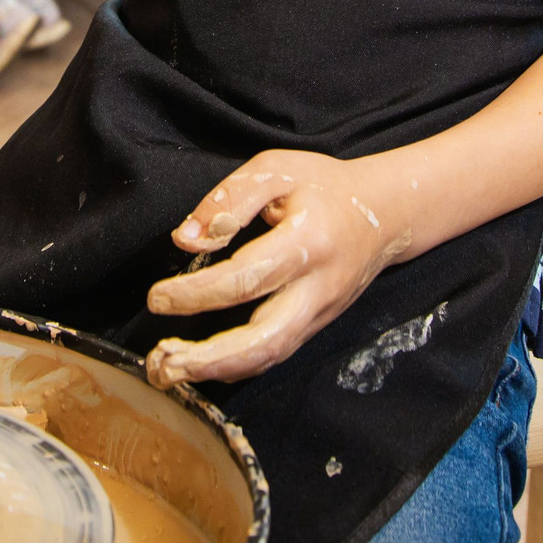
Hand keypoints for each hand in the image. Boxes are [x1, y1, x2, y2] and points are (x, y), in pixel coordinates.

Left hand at [142, 149, 410, 389]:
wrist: (385, 214)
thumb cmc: (323, 187)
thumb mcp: (275, 171)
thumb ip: (229, 199)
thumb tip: (187, 239)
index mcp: (308, 242)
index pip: (246, 278)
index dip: (197, 293)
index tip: (157, 297)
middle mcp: (318, 288)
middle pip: (265, 339)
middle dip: (211, 358)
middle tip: (163, 362)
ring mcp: (320, 313)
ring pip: (270, 357)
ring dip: (218, 371)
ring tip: (168, 372)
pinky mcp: (315, 325)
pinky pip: (274, 354)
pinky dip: (235, 366)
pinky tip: (200, 365)